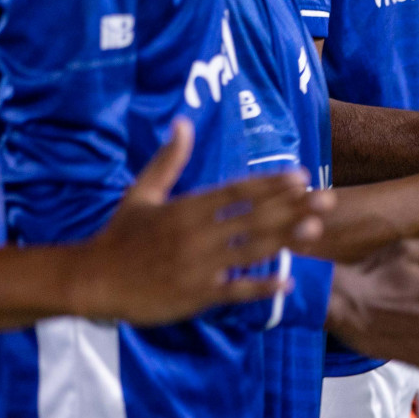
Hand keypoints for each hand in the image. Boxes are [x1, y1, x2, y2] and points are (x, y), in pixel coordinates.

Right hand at [72, 118, 330, 323]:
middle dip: (292, 208)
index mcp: (185, 209)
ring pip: (250, 252)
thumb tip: (182, 121)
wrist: (91, 281)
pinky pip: (234, 291)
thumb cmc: (119, 235)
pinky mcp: (195, 296)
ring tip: (316, 230)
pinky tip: (287, 282)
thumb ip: (167, 160)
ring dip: (285, 240)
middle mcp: (196, 236)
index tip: (300, 175)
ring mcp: (197, 267)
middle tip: (327, 199)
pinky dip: (261, 288)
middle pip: (252, 219)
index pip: (236, 192)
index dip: (270, 184)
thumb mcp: (141, 193)